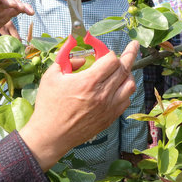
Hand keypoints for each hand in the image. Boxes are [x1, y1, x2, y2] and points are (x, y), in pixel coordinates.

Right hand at [19, 41, 138, 170]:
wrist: (51, 135)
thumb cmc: (48, 105)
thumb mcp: (51, 76)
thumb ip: (67, 60)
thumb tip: (83, 57)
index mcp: (88, 82)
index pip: (112, 60)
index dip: (109, 52)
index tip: (104, 52)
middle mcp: (102, 94)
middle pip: (124, 69)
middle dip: (128, 55)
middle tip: (133, 46)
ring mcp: (108, 108)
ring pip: (130, 85)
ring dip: (128, 74)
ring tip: (123, 69)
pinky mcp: (110, 118)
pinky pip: (126, 100)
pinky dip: (125, 90)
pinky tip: (118, 88)